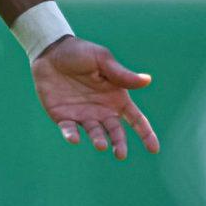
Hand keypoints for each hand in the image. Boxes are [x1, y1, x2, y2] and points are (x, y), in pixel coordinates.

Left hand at [33, 37, 158, 160]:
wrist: (50, 52)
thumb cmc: (81, 53)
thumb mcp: (102, 60)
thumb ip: (121, 74)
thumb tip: (147, 80)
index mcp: (117, 98)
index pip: (136, 119)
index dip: (146, 134)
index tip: (154, 149)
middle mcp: (103, 111)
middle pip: (116, 132)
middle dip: (119, 143)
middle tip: (120, 154)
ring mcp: (83, 116)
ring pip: (95, 133)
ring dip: (98, 140)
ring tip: (101, 145)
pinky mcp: (63, 117)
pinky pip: (69, 130)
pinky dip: (72, 135)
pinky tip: (74, 139)